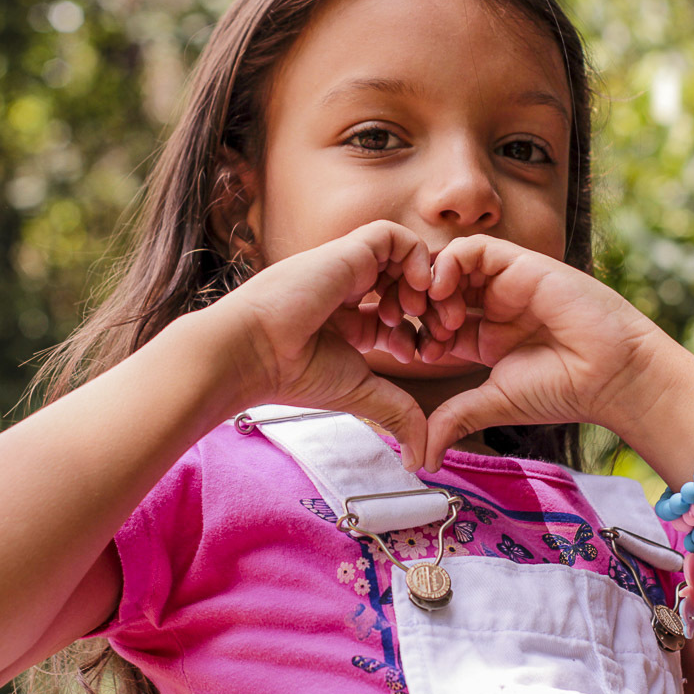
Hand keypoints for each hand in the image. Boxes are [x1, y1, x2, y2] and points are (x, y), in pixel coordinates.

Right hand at [207, 220, 432, 465]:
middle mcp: (347, 290)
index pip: (397, 314)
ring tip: (421, 312)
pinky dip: (416, 257)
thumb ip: (396, 414)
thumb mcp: (361, 393)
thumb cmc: (294, 374)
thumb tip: (420, 458)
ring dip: (426, 283)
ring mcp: (347, 268)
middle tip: (440, 330)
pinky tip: (415, 289)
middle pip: (406, 283)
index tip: (421, 356)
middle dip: (432, 306)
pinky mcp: (347, 251)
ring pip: (404, 256)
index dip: (419, 332)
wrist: (253, 352)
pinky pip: (393, 235)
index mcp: (346, 320)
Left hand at [416, 235, 668, 470]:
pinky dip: (449, 263)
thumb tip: (420, 460)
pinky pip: (474, 248)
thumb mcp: (494, 402)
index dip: (416, 332)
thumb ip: (454, 419)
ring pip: (450, 264)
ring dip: (430, 284)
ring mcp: (506, 283)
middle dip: (417, 306)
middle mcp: (493, 306)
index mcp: (485, 336)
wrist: (612, 375)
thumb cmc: (562, 390)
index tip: (413, 354)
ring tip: (435, 314)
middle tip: (417, 329)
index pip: (433, 321)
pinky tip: (445, 290)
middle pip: (436, 289)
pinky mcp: (521, 263)